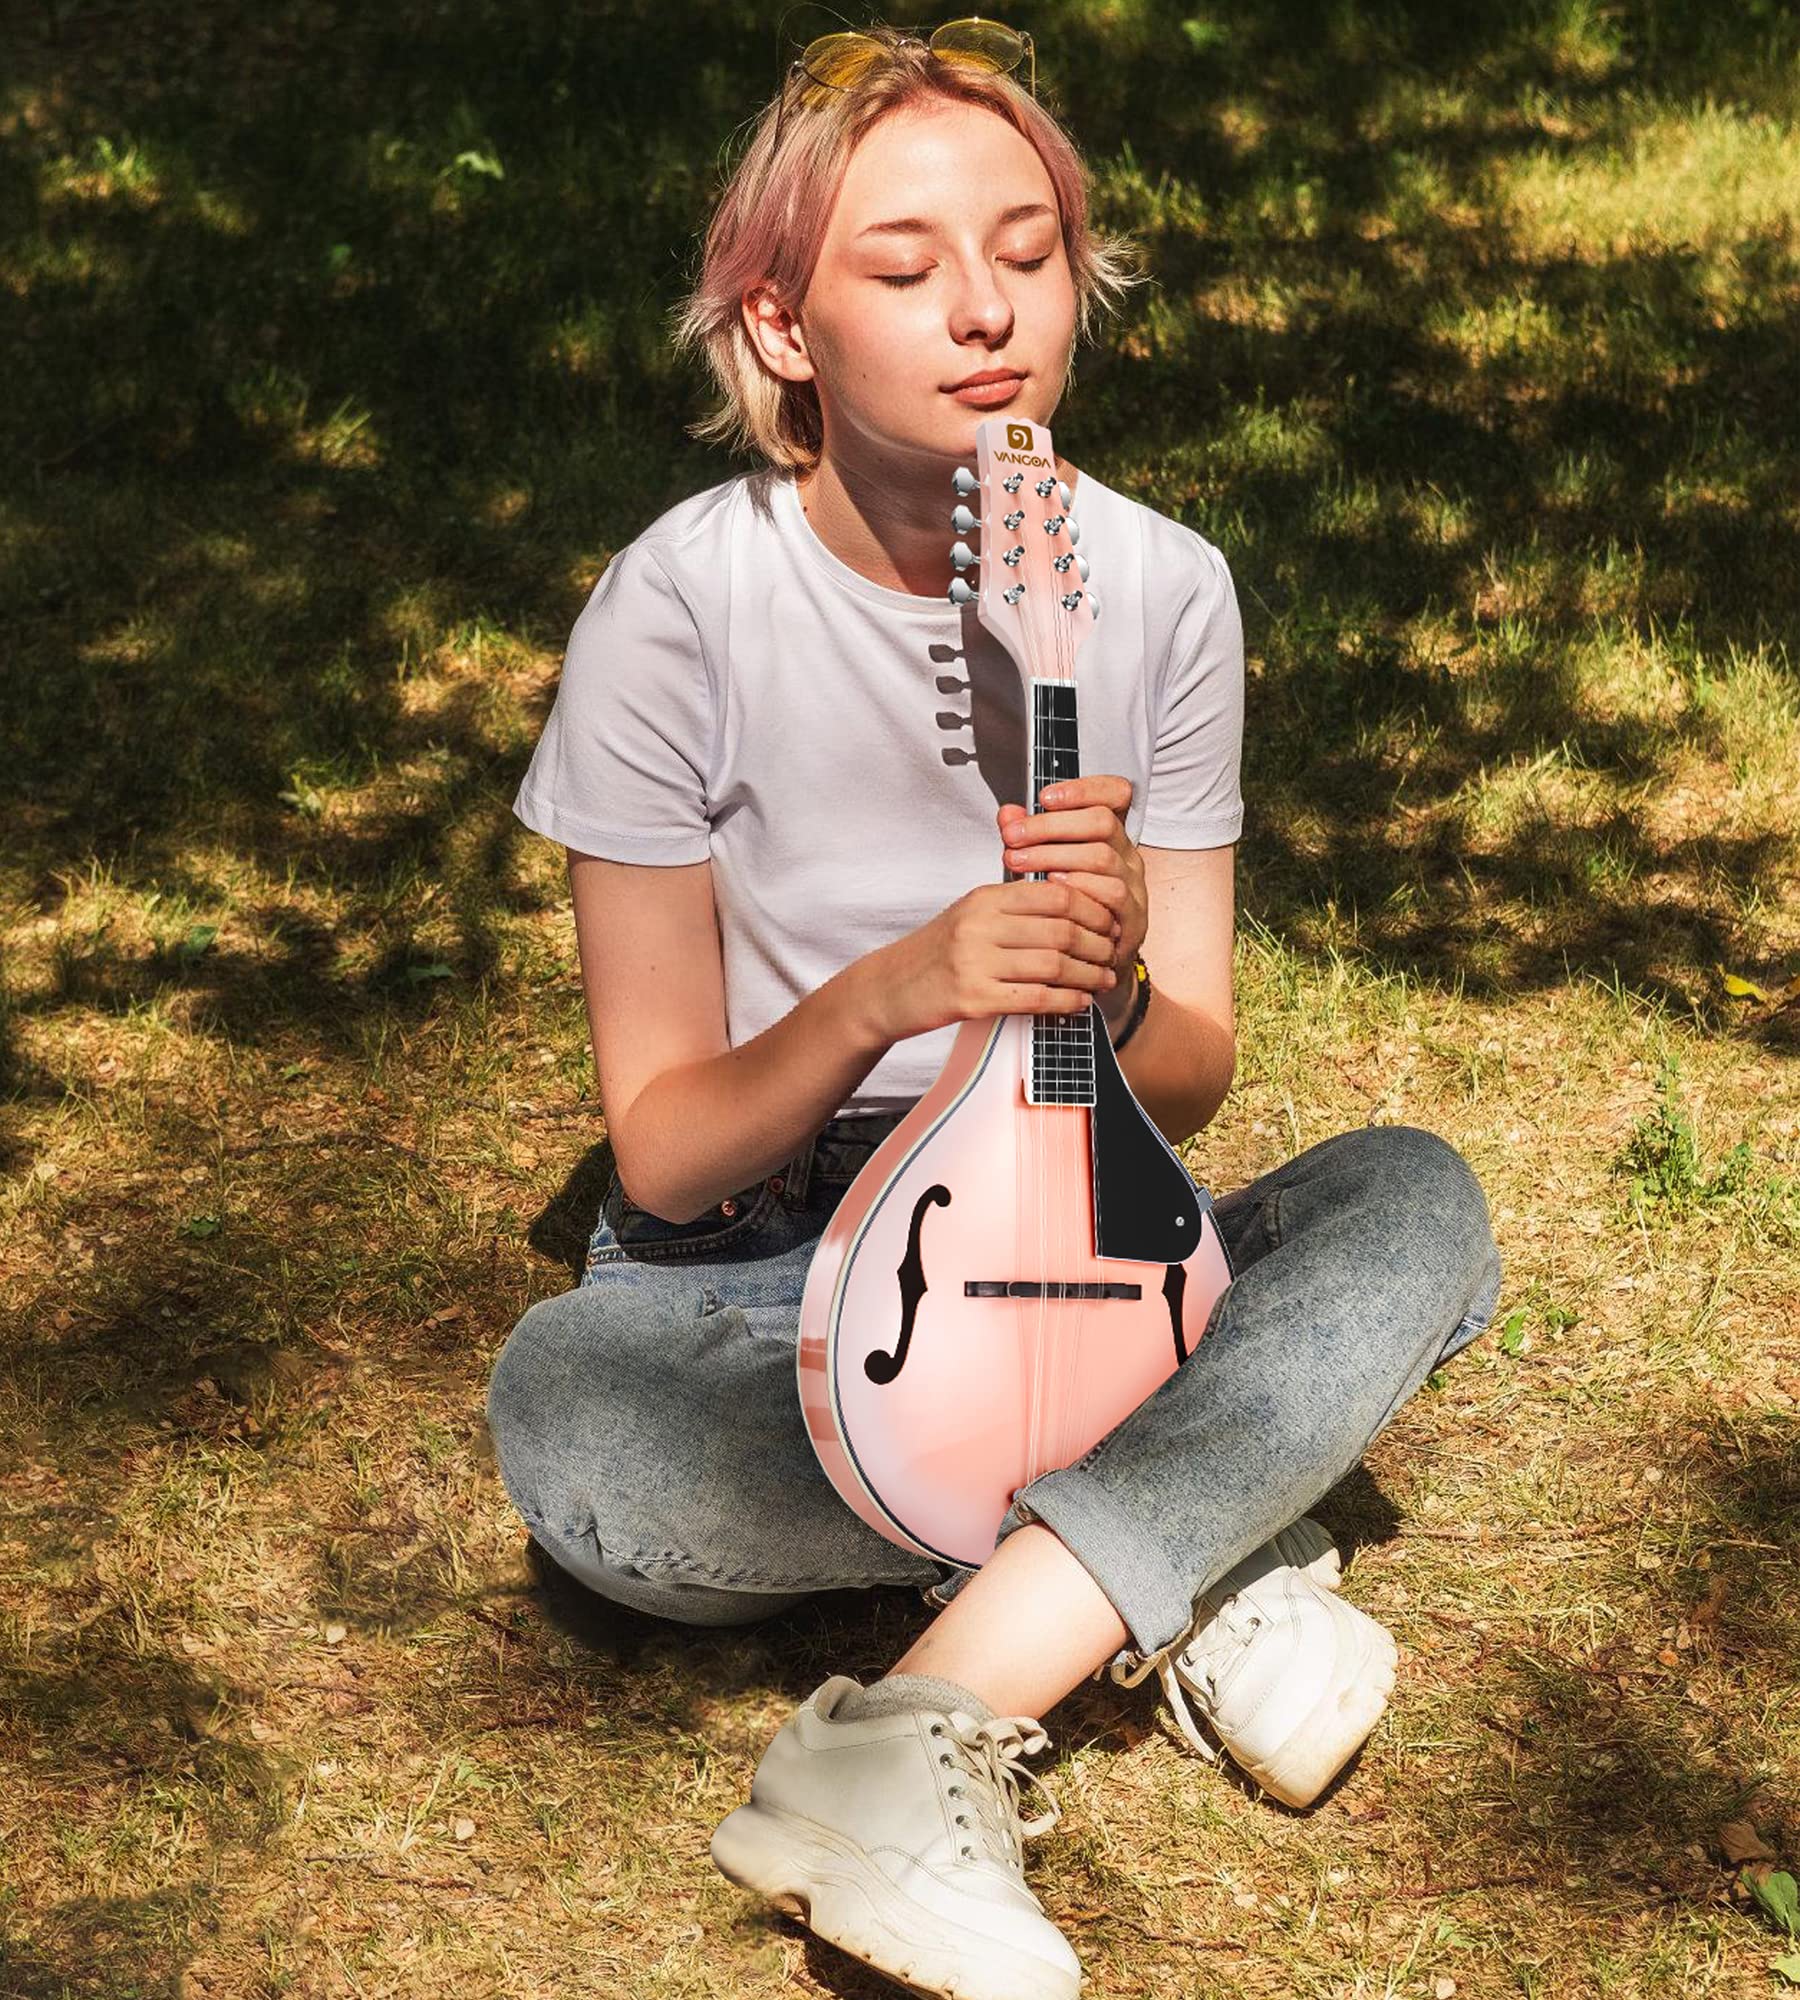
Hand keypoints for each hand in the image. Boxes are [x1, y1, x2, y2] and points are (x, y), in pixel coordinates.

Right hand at [862, 876, 1120, 1045]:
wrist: (890, 988)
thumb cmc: (937, 952)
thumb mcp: (972, 914)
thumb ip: (1015, 902)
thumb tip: (1074, 896)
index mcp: (984, 897)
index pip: (1054, 894)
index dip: (1092, 909)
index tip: (1109, 922)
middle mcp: (980, 925)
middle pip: (1060, 929)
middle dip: (1097, 944)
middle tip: (1113, 953)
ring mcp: (974, 962)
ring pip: (1053, 965)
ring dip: (1088, 975)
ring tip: (1103, 979)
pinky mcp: (972, 999)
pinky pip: (1034, 998)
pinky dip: (1065, 1001)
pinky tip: (1078, 1001)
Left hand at [997, 776, 1147, 1002]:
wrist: (1091, 968)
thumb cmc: (1064, 912)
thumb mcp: (1041, 867)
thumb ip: (1027, 838)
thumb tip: (1007, 813)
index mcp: (1110, 836)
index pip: (1115, 795)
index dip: (1084, 788)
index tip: (1044, 796)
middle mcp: (1126, 856)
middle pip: (1101, 822)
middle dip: (1051, 826)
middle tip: (1012, 837)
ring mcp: (1134, 886)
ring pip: (1103, 856)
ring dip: (1055, 856)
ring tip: (1017, 862)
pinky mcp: (1133, 918)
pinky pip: (1112, 894)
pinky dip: (1080, 888)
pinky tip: (1050, 888)